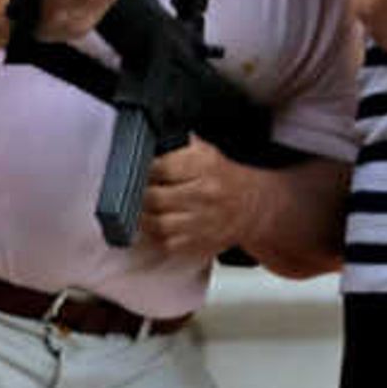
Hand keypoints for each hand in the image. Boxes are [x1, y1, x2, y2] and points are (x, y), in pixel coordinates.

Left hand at [135, 142, 266, 259]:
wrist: (253, 207)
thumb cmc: (224, 179)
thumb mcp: (206, 152)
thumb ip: (177, 146)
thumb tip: (146, 144)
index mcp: (205, 166)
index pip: (159, 167)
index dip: (142, 169)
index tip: (135, 170)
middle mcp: (204, 194)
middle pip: (154, 197)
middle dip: (139, 194)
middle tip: (133, 191)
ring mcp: (202, 222)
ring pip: (157, 223)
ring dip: (143, 217)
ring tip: (141, 209)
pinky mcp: (199, 243)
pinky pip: (167, 242)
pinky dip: (157, 235)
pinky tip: (156, 225)